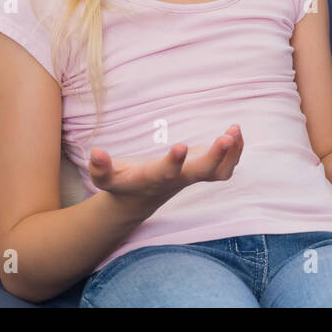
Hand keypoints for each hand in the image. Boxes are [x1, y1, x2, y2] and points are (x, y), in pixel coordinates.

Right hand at [87, 125, 244, 210]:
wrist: (139, 201)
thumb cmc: (122, 183)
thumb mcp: (106, 179)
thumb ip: (100, 168)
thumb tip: (95, 152)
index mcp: (155, 178)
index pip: (166, 173)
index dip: (173, 162)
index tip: (181, 146)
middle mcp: (178, 179)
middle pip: (202, 173)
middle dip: (216, 157)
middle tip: (226, 138)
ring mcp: (192, 177)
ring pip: (219, 173)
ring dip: (232, 153)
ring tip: (234, 130)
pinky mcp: (202, 172)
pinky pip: (225, 168)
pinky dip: (235, 151)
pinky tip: (236, 133)